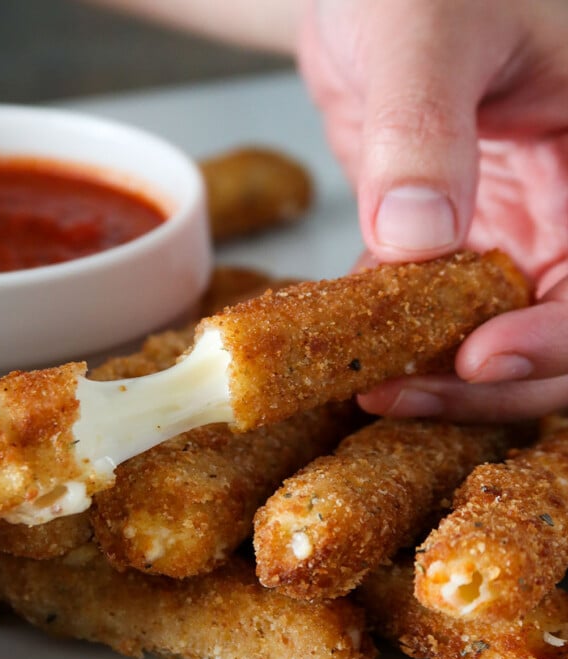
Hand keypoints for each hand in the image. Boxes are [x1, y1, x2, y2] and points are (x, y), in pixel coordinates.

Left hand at [298, 0, 567, 419]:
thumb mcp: (425, 23)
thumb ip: (424, 124)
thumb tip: (415, 237)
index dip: (558, 337)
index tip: (480, 358)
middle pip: (556, 332)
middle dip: (486, 379)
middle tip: (397, 392)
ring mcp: (513, 232)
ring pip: (494, 336)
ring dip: (433, 374)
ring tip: (363, 384)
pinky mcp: (453, 246)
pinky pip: (432, 314)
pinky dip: (392, 340)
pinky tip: (343, 349)